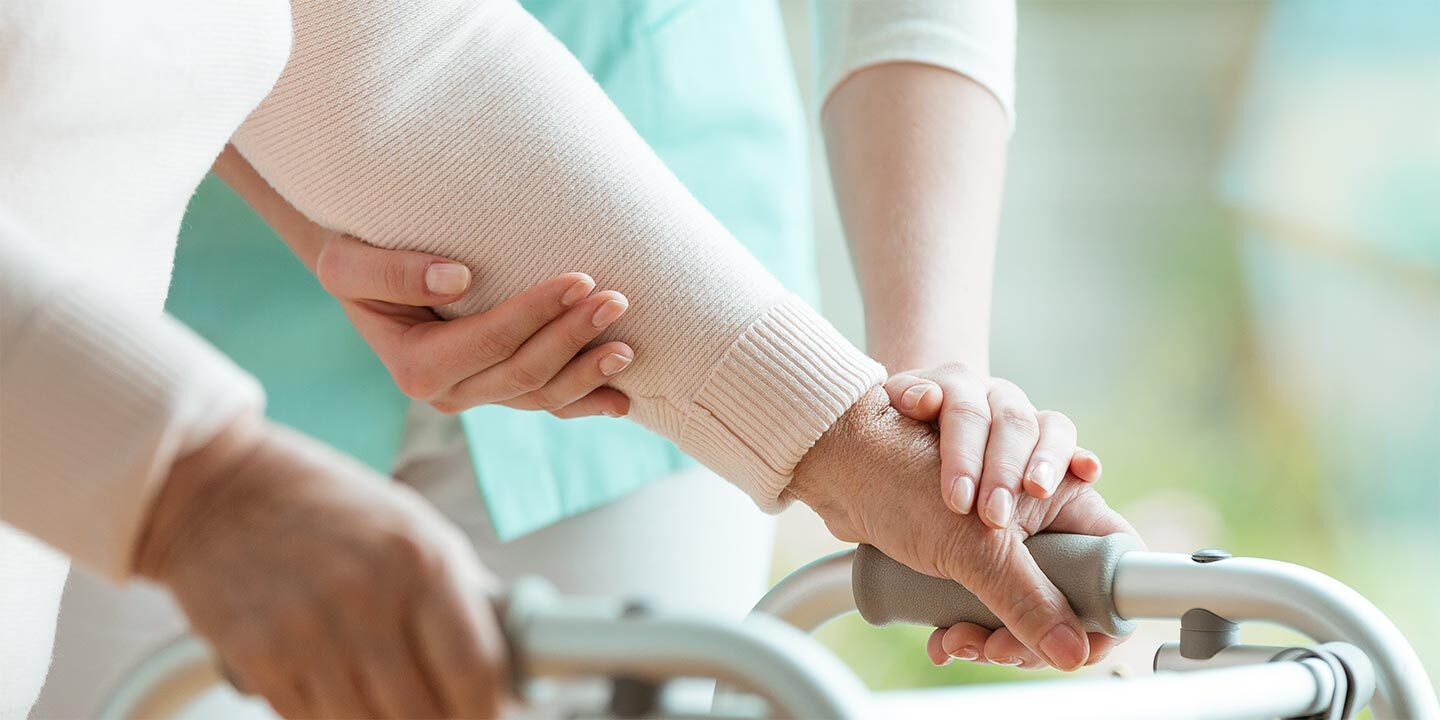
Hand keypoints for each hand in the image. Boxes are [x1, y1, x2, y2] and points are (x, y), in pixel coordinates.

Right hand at [135, 417, 507, 717]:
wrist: (216, 488)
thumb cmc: (326, 505)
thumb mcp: (411, 525)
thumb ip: (456, 590)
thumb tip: (501, 660)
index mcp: (422, 558)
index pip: (475, 670)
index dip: (487, 710)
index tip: (487, 715)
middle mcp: (369, 595)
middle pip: (424, 713)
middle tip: (436, 711)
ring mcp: (310, 630)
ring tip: (386, 702)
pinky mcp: (259, 656)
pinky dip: (331, 717)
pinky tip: (336, 693)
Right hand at [315, 232, 634, 416]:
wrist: (367, 274)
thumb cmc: (357, 257)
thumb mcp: (348, 262)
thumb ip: (393, 272)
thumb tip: (457, 280)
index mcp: (415, 366)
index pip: (489, 341)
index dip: (536, 313)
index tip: (578, 278)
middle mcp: (448, 393)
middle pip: (524, 372)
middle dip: (573, 337)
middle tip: (616, 298)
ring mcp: (477, 396)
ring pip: (542, 396)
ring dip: (589, 373)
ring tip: (629, 346)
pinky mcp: (499, 390)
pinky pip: (547, 403)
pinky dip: (586, 401)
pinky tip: (622, 399)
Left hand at [789, 388, 1140, 670]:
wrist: (831, 455)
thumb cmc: (899, 464)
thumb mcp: (971, 542)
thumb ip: (1025, 596)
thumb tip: (1071, 653)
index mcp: (1060, 486)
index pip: (1116, 553)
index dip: (1102, 604)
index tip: (1074, 641)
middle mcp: (1039, 506)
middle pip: (1068, 589)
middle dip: (1028, 627)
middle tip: (990, 645)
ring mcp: (1003, 530)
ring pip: (1023, 602)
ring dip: (992, 632)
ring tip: (954, 639)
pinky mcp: (968, 551)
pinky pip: (985, 601)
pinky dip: (965, 623)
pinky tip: (939, 635)